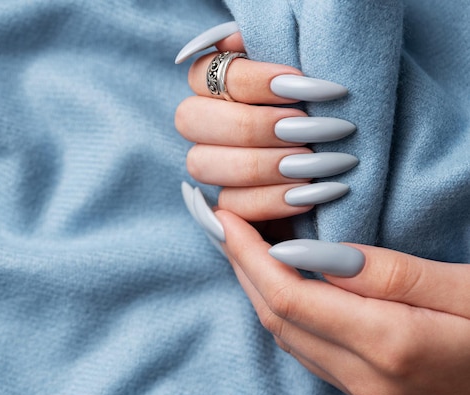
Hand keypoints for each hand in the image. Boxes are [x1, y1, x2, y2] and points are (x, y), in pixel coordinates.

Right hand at [175, 31, 355, 238]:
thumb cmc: (328, 103)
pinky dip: (273, 200)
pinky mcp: (226, 203)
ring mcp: (210, 164)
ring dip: (264, 164)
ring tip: (319, 163)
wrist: (350, 151)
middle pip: (191, 120)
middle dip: (254, 126)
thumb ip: (267, 48)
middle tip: (310, 128)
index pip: (204, 73)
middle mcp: (202, 122)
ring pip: (203, 164)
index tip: (304, 85)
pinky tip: (313, 193)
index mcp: (213, 83)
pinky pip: (231, 205)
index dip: (252, 81)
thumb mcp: (304, 70)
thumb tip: (230, 42)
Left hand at [216, 209, 469, 394]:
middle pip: (277, 318)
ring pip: (286, 336)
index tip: (226, 218)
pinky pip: (306, 349)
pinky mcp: (371, 394)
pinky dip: (282, 311)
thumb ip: (389, 273)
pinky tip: (279, 282)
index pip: (290, 297)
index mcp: (393, 345)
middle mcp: (369, 379)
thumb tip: (310, 254)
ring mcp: (367, 394)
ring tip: (241, 245)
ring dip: (257, 289)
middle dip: (241, 268)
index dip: (249, 255)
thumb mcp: (468, 288)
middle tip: (222, 223)